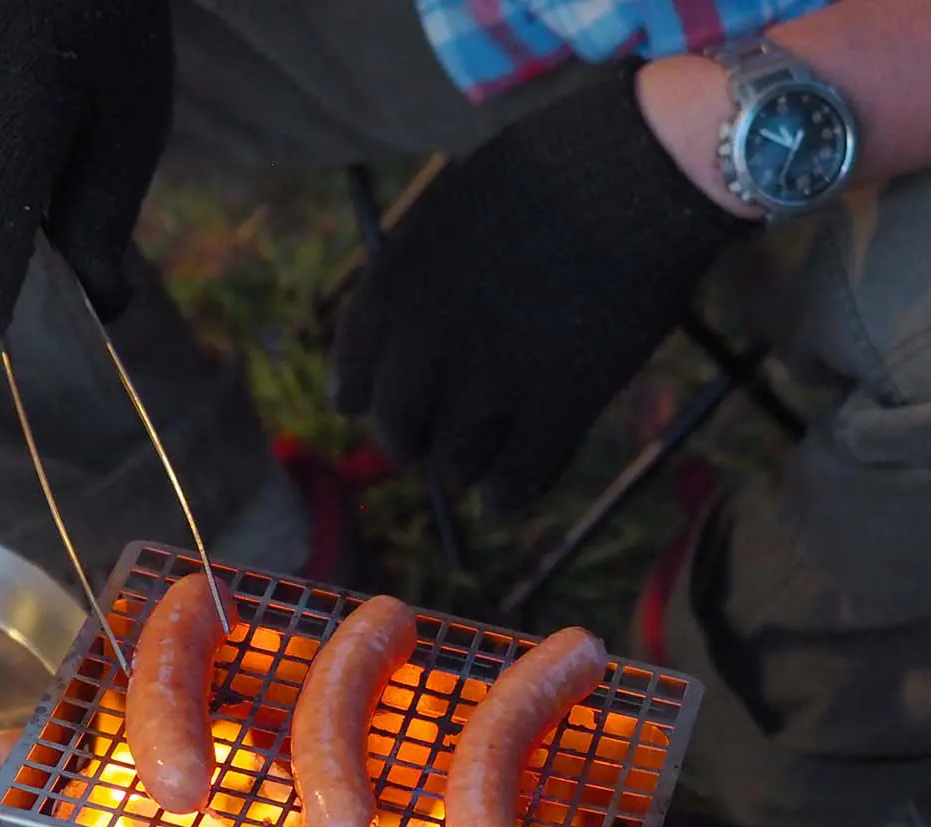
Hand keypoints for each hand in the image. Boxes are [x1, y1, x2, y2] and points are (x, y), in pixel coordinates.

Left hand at [330, 60, 752, 511]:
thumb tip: (395, 351)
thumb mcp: (451, 212)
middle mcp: (431, 342)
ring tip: (476, 457)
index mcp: (396, 287)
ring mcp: (495, 379)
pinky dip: (507, 495)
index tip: (367, 408)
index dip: (362, 400)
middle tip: (428, 441)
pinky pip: (515, 482)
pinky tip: (507, 493)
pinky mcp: (560, 407)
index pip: (351, 379)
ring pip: (454, 465)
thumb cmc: (551, 169)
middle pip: (398, 433)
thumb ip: (416, 282)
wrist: (643, 164)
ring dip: (464, 465)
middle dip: (413, 441)